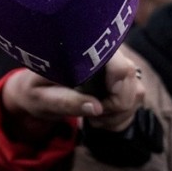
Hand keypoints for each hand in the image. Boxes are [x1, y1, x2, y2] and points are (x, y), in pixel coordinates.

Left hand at [1, 49, 143, 132]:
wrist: (36, 87)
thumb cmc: (35, 89)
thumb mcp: (41, 97)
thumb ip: (65, 101)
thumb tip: (97, 108)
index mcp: (83, 51)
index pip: (120, 67)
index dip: (116, 92)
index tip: (99, 107)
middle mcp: (105, 54)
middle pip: (132, 83)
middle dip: (115, 108)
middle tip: (91, 118)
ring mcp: (117, 66)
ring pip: (136, 94)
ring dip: (117, 115)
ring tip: (92, 119)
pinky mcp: (122, 80)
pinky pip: (135, 102)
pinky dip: (120, 117)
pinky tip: (99, 118)